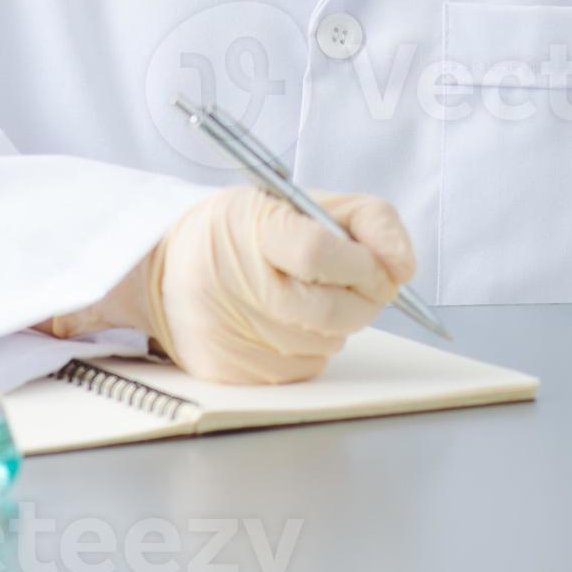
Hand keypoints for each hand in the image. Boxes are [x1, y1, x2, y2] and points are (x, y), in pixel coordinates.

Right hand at [42, 186, 415, 384]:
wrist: (167, 271)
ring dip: (338, 322)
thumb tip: (404, 267)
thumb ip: (367, 220)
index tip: (378, 264)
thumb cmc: (246, 231)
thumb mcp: (300, 199)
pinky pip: (303, 368)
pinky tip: (287, 321)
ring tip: (308, 293)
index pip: (320, 251)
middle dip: (364, 297)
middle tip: (359, 280)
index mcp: (253, 229)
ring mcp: (231, 334)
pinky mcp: (230, 372)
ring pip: (327, 343)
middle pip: (334, 309)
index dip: (362, 262)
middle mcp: (236, 285)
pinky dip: (311, 346)